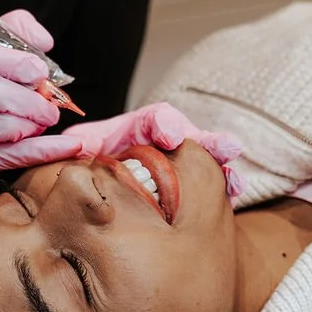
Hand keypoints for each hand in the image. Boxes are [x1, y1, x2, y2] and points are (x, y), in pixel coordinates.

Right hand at [0, 9, 82, 189]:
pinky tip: (71, 145)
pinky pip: (16, 156)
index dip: (13, 62)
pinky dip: (49, 149)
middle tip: (49, 106)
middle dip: (35, 101)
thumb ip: (16, 32)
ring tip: (39, 121)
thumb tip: (44, 42)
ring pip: (8, 128)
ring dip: (35, 124)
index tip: (38, 72)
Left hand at [69, 102, 244, 201]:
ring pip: (208, 156)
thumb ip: (81, 143)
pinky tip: (234, 188)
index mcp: (142, 129)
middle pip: (191, 136)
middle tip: (224, 148)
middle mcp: (168, 141)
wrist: (108, 193)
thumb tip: (77, 145)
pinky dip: (227, 183)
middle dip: (207, 141)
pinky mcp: (196, 182)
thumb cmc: (97, 162)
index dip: (164, 124)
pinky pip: (215, 180)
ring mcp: (184, 161)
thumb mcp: (85, 149)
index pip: (155, 119)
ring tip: (235, 169)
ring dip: (221, 160)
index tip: (169, 135)